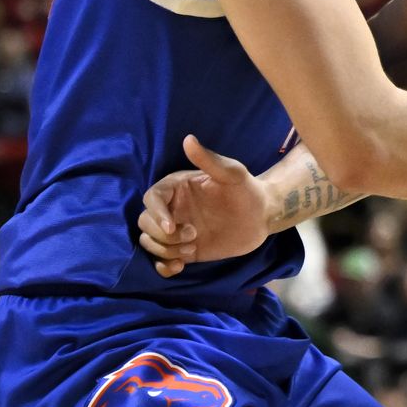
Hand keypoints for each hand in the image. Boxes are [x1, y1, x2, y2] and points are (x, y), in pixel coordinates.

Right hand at [137, 135, 274, 277]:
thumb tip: (189, 139)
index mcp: (176, 188)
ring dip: (166, 250)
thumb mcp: (231, 173)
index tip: (172, 226)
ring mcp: (175, 230)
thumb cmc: (246, 189)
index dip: (156, 213)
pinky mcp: (182, 249)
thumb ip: (209, 160)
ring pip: (149, 242)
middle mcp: (171, 209)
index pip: (151, 199)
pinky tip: (179, 267)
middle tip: (193, 235)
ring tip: (193, 246)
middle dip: (163, 235)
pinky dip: (163, 266)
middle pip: (145, 223)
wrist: (262, 215)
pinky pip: (160, 261)